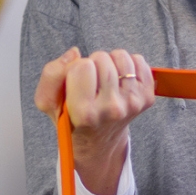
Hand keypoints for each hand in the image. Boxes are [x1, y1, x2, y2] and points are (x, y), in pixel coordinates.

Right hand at [34, 47, 155, 194]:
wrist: (98, 141)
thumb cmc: (72, 117)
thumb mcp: (49, 102)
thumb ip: (51, 75)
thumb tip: (75, 53)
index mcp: (84, 113)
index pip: (81, 66)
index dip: (75, 68)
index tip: (75, 82)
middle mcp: (111, 110)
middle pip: (101, 58)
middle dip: (92, 64)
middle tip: (91, 82)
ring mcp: (132, 104)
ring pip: (120, 56)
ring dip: (110, 62)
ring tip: (104, 80)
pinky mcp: (146, 98)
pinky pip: (139, 61)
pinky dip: (128, 65)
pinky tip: (119, 80)